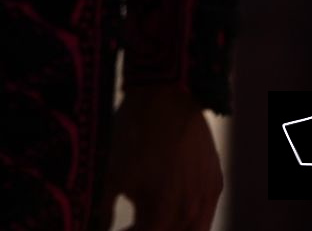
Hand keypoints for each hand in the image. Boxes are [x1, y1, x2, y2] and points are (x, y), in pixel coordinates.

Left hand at [104, 84, 222, 230]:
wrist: (167, 93)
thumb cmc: (134, 131)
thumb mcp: (110, 171)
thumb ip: (103, 208)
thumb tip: (96, 225)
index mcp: (161, 214)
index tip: (119, 228)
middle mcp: (189, 212)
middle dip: (149, 230)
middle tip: (132, 223)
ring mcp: (206, 198)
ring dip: (171, 228)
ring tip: (152, 215)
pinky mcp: (215, 182)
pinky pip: (204, 212)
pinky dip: (188, 215)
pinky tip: (171, 199)